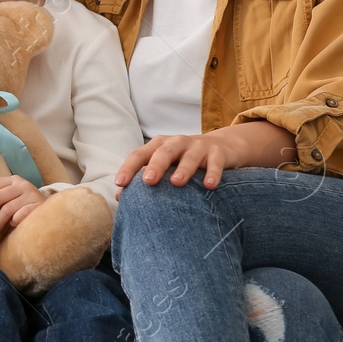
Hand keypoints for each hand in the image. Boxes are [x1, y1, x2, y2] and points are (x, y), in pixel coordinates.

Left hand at [0, 176, 47, 230]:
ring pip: (7, 209)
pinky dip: (13, 221)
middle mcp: (22, 185)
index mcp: (11, 180)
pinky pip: (20, 215)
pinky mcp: (39, 206)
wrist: (51, 209)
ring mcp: (31, 195)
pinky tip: (12, 225)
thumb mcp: (9, 197)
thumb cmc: (23, 205)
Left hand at [114, 122, 296, 192]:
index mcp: (158, 145)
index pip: (139, 154)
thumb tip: (120, 198)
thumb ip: (143, 178)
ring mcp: (198, 146)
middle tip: (148, 181)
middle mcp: (176, 143)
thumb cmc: (183, 160)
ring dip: (183, 169)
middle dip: (155, 166)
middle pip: (163, 152)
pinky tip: (210, 185)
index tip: (120, 183)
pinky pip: (215, 163)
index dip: (129, 167)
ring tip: (177, 183)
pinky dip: (213, 173)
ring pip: (189, 156)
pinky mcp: (218, 153)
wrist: (222, 146)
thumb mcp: (165, 166)